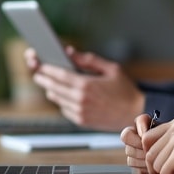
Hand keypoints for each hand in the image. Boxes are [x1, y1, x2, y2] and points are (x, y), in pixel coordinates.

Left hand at [29, 47, 144, 130]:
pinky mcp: (82, 121)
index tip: (40, 64)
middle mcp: (80, 100)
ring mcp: (80, 112)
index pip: (59, 75)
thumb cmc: (125, 90)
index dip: (47, 69)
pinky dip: (62, 102)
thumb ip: (89, 60)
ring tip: (50, 83)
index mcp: (86, 85)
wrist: (135, 113)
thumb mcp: (111, 69)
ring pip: (57, 99)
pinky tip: (64, 96)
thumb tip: (70, 52)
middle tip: (38, 74)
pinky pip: (64, 110)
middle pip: (53, 87)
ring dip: (51, 90)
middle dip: (43, 79)